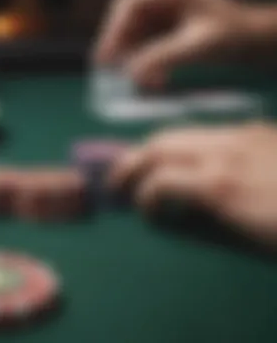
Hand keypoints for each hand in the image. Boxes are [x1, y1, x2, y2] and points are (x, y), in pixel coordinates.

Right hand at [94, 0, 252, 87]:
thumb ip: (162, 57)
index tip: (105, 56)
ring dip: (131, 56)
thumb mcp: (196, 46)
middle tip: (109, 70)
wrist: (248, 41)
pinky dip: (142, 59)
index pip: (131, 3)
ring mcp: (164, 9)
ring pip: (134, 31)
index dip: (113, 30)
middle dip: (119, 45)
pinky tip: (149, 78)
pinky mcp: (165, 25)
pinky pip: (144, 41)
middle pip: (128, 17)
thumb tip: (131, 74)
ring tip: (134, 80)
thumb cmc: (229, 38)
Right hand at [109, 123, 276, 243]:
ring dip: (151, 148)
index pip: (160, 181)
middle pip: (160, 144)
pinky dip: (183, 144)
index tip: (144, 214)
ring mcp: (239, 136)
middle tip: (118, 181)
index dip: (143, 199)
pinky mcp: (254, 131)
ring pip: (178, 132)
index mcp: (219, 186)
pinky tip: (185, 156)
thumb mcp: (244, 240)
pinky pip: (205, 131)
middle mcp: (223, 153)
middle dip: (131, 162)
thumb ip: (199, 225)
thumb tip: (164, 216)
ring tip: (140, 164)